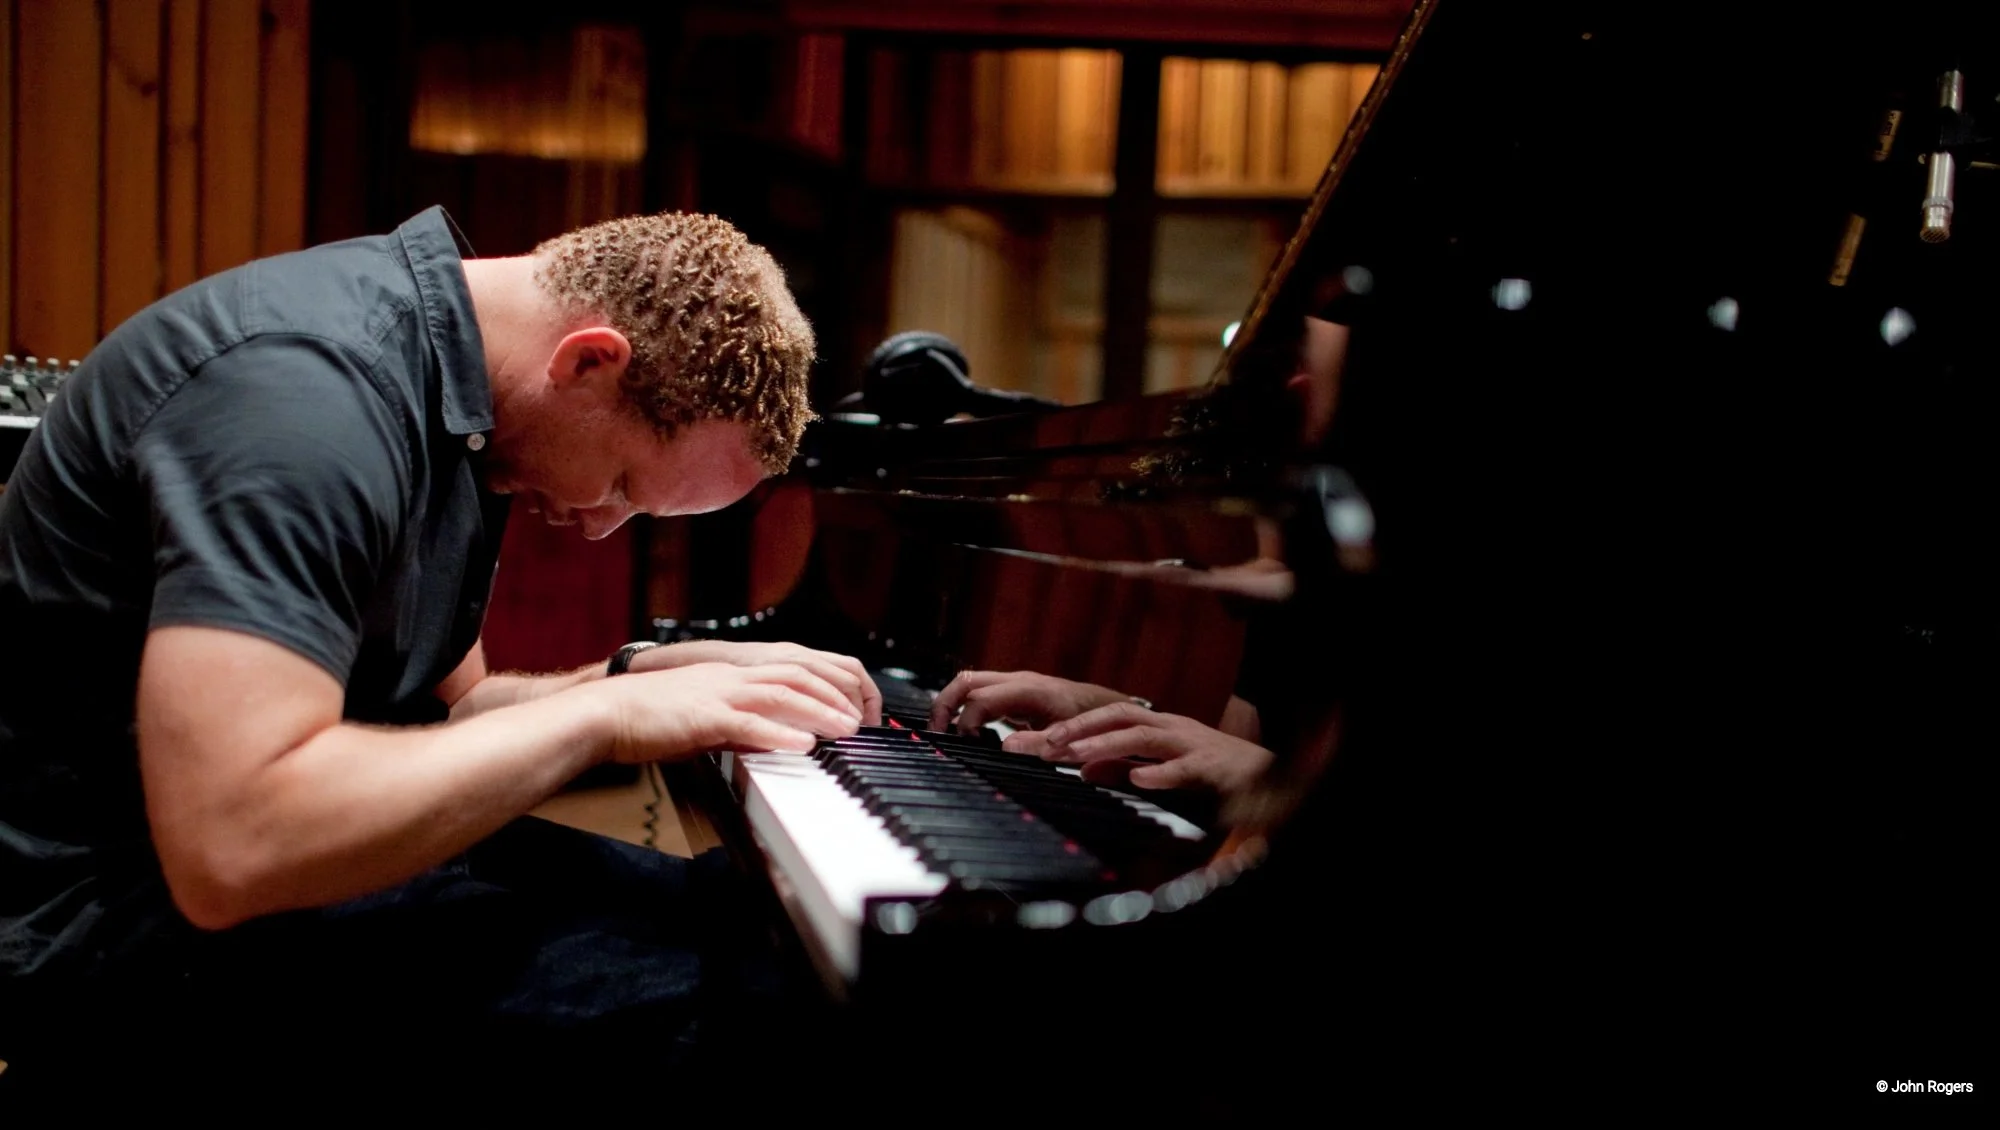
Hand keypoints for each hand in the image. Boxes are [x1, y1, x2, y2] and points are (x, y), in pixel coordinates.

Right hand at [588, 662, 860, 764]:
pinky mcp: (703, 716)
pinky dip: (781, 734)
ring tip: (845, 730)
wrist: (604, 714)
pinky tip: (804, 746)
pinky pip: (750, 723)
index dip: (823, 687)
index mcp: (729, 674)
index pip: (789, 671)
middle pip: (795, 676)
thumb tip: (770, 740)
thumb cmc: (646, 720)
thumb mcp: (702, 719)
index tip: (846, 708)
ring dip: (819, 712)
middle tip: (859, 720)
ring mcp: (717, 694)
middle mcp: (729, 677)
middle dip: (832, 697)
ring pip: (782, 694)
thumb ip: (737, 726)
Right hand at [929, 670, 1131, 733]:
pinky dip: (966, 708)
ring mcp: (1014, 685)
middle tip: (935, 734)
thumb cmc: (1092, 723)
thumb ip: (1038, 743)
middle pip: (966, 681)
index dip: (967, 722)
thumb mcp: (1068, 739)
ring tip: (943, 734)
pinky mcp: (1014, 693)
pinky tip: (966, 733)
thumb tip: (1004, 748)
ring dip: (951, 705)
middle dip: (944, 705)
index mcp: (1028, 690)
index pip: (981, 698)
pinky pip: (980, 693)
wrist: (1109, 709)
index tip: (967, 745)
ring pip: (969, 684)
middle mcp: (1017, 681)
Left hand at [1003, 702, 1274, 795]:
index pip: (1105, 718)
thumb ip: (1123, 766)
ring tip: (1076, 755)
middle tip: (1044, 744)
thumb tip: (1084, 770)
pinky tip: (1139, 779)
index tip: (1032, 742)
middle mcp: (1169, 728)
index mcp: (1154, 727)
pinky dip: (1161, 773)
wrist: (1266, 775)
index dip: (1069, 727)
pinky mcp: (1211, 767)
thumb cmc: (1209, 772)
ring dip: (1107, 744)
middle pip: (1118, 716)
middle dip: (1079, 728)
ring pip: (1144, 737)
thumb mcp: (1159, 768)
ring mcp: (1190, 744)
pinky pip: (1184, 768)